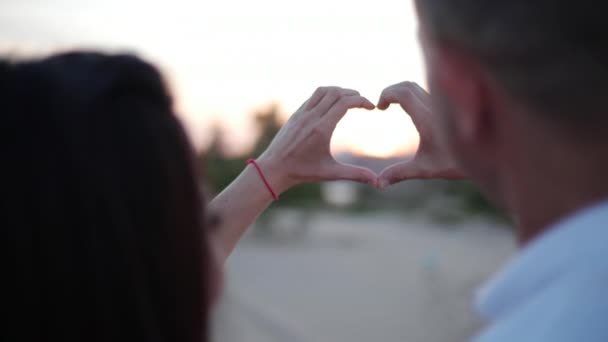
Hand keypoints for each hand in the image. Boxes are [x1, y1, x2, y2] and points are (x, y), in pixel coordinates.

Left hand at [257, 86, 376, 193]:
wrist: (273, 169)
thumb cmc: (302, 172)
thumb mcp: (330, 173)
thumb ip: (355, 174)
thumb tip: (377, 182)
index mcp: (321, 128)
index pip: (344, 103)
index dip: (361, 101)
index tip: (371, 108)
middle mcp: (311, 117)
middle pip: (336, 93)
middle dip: (353, 94)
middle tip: (364, 103)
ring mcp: (301, 114)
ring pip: (323, 91)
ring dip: (339, 91)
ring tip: (350, 99)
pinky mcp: (295, 115)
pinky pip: (313, 97)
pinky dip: (326, 95)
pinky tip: (332, 104)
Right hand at [376, 82, 465, 188]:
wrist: (486, 156)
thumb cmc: (455, 163)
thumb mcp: (425, 169)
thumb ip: (400, 174)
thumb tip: (379, 184)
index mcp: (426, 118)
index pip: (403, 93)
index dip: (387, 94)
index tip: (379, 108)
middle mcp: (434, 106)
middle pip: (407, 85)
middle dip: (391, 91)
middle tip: (383, 105)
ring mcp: (441, 104)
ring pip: (418, 87)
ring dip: (402, 92)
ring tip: (393, 106)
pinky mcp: (447, 105)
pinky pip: (426, 91)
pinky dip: (412, 94)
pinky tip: (410, 111)